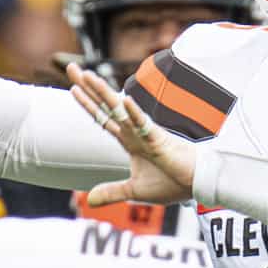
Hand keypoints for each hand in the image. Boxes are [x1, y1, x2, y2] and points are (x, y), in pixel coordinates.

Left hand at [66, 62, 194, 205]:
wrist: (196, 184)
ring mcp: (145, 133)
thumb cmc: (171, 183)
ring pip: (120, 109)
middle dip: (88, 86)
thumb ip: (112, 192)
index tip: (72, 86)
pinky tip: (125, 100)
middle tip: (71, 67)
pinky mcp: (159, 139)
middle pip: (105, 105)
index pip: (102, 117)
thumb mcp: (135, 190)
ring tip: (88, 75)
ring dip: (103, 93)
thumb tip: (89, 200)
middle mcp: (133, 131)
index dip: (87, 103)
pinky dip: (134, 113)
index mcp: (129, 140)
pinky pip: (144, 125)